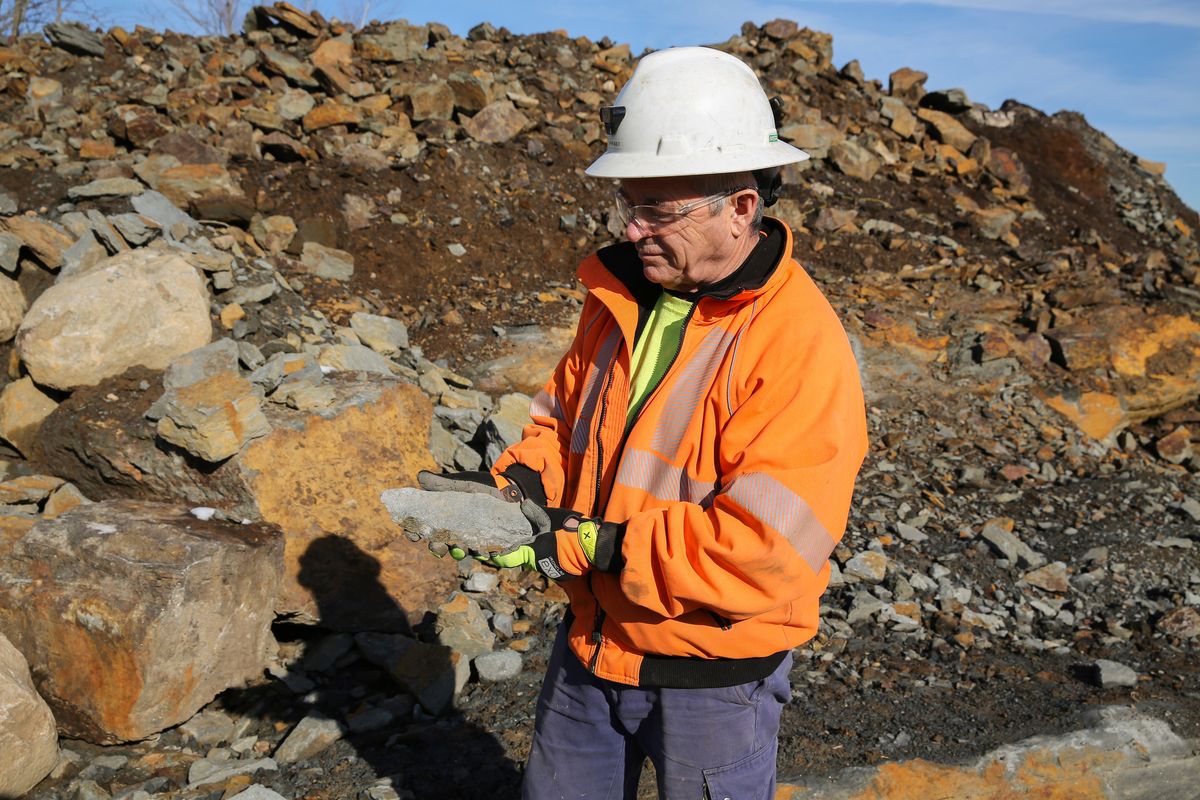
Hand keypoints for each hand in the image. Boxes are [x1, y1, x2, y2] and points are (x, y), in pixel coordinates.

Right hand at [416, 470, 520, 560]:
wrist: (511, 492)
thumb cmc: (483, 486)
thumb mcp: (462, 483)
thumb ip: (441, 483)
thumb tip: (419, 476)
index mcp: (443, 517)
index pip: (421, 529)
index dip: (414, 533)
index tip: (414, 535)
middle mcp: (454, 531)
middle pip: (438, 546)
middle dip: (437, 548)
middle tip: (441, 545)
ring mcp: (470, 540)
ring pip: (459, 552)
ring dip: (459, 552)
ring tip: (465, 547)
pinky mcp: (488, 545)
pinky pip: (483, 553)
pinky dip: (484, 552)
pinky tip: (488, 550)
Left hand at [485, 501, 607, 579]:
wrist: (593, 547)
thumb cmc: (571, 530)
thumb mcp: (552, 517)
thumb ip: (535, 513)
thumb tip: (523, 504)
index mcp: (532, 552)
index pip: (507, 558)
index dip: (495, 557)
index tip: (484, 555)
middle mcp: (538, 565)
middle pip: (523, 559)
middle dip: (521, 551)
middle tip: (520, 541)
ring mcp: (550, 572)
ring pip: (537, 563)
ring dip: (537, 555)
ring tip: (543, 543)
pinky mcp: (561, 575)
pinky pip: (549, 566)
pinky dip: (549, 559)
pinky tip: (556, 550)